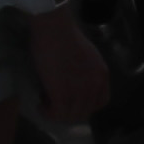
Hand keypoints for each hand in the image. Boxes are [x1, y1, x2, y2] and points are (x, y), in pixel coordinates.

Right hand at [29, 5, 112, 127]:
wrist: (54, 28)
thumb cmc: (65, 35)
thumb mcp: (88, 56)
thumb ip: (87, 71)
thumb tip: (76, 82)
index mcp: (102, 75)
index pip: (100, 102)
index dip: (85, 105)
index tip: (72, 101)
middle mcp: (95, 86)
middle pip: (85, 112)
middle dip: (69, 111)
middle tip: (55, 103)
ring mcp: (80, 91)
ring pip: (70, 115)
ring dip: (57, 113)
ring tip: (46, 103)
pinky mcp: (62, 94)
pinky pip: (57, 113)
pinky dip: (47, 112)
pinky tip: (41, 105)